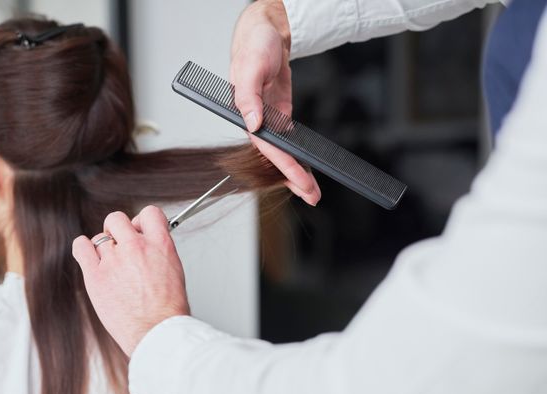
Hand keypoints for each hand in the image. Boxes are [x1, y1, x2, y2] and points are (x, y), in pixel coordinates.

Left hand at [72, 206, 190, 355]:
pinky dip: (83, 249)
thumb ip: (158, 251)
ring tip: (111, 266)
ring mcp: (113, 261)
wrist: (157, 333)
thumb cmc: (167, 310)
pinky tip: (90, 259)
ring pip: (100, 237)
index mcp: (159, 245)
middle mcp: (135, 248)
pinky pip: (80, 247)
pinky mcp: (95, 276)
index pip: (149, 213)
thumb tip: (148, 242)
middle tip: (121, 247)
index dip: (141, 221)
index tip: (139, 230)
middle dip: (118, 231)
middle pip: (117, 219)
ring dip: (104, 248)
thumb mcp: (174, 270)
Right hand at [231, 0, 320, 205]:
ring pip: (282, 153)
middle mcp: (256, 121)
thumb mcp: (250, 66)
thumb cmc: (253, 46)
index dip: (284, 165)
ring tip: (311, 190)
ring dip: (296, 172)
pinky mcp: (279, 114)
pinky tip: (306, 167)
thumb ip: (249, 96)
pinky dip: (296, 155)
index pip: (267, 147)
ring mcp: (268, 119)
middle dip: (293, 178)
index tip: (299, 178)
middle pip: (275, 158)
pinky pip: (288, 140)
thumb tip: (253, 122)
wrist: (265, 33)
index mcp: (246, 114)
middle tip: (312, 196)